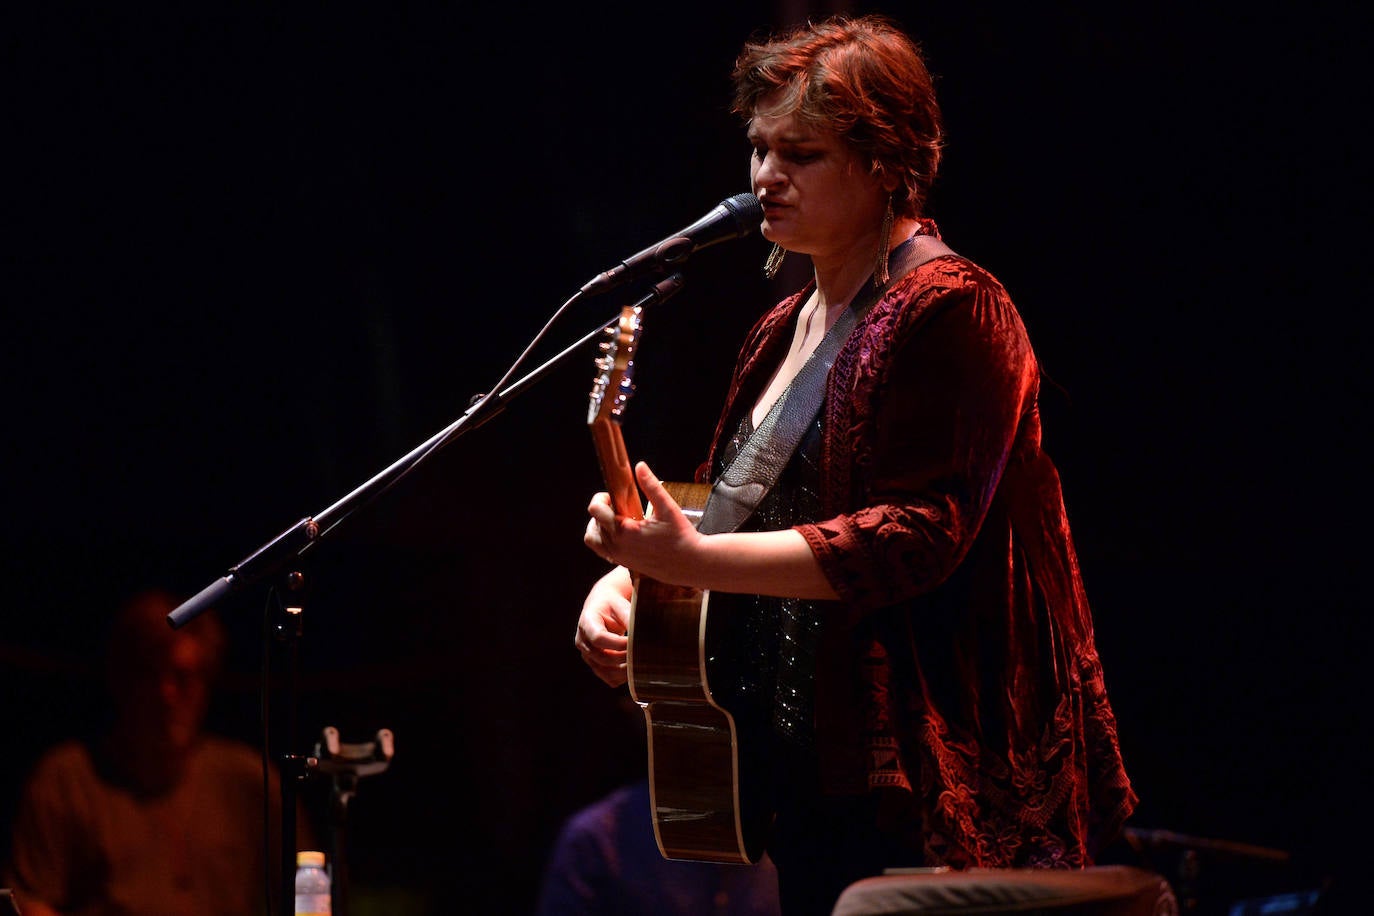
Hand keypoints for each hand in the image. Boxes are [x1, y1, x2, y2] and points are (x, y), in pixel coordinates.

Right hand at [575, 566, 632, 686]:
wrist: (602, 606)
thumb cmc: (613, 604)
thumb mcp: (621, 605)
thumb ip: (630, 618)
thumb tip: (644, 633)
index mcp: (587, 623)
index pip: (599, 638)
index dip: (618, 644)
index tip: (635, 641)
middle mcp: (583, 641)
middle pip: (603, 658)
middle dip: (625, 657)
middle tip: (643, 653)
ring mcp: (587, 655)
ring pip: (605, 671)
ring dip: (624, 670)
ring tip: (640, 662)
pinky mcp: (594, 664)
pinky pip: (608, 678)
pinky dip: (622, 677)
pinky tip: (634, 667)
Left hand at [584, 461, 701, 584]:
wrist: (689, 563)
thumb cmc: (680, 536)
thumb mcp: (667, 507)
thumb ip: (651, 486)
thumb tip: (640, 466)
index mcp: (624, 531)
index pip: (595, 510)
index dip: (601, 498)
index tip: (613, 496)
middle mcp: (617, 546)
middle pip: (593, 523)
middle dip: (602, 511)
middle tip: (619, 506)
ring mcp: (619, 557)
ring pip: (593, 540)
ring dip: (600, 526)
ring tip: (618, 519)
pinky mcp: (623, 563)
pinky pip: (603, 550)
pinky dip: (605, 540)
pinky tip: (623, 532)